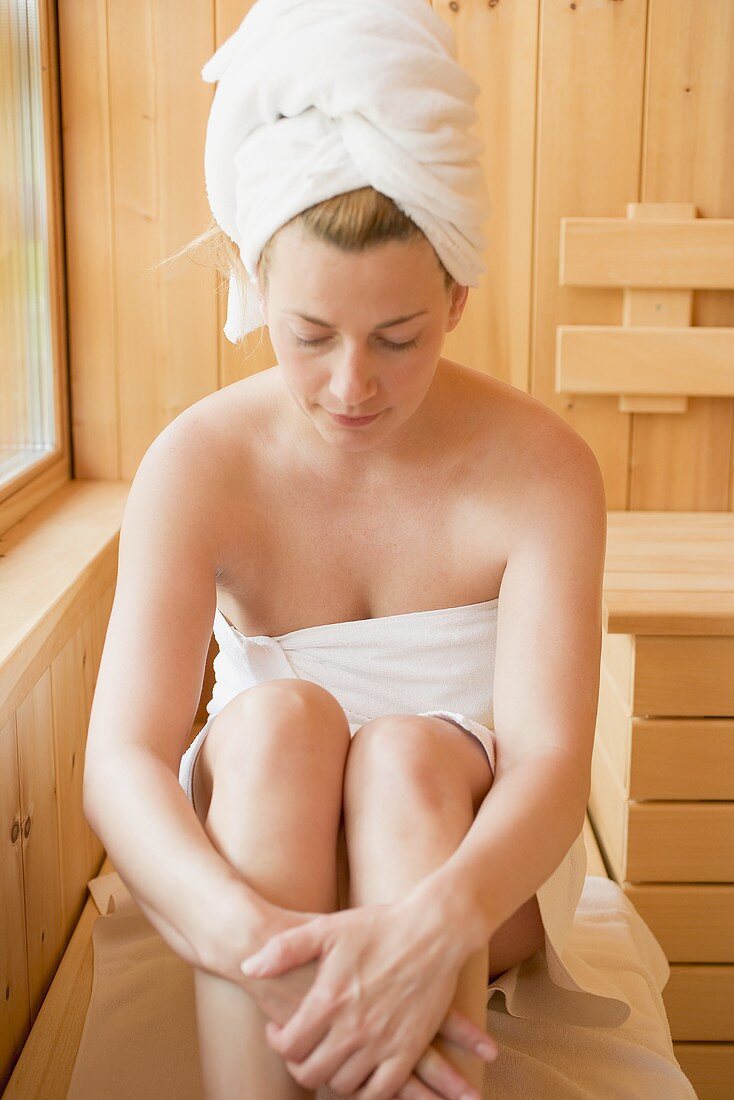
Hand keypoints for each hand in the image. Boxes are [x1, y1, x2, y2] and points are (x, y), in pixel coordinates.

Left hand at [239, 897, 497, 1099]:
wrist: (433, 929)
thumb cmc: (377, 926)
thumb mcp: (325, 928)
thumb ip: (283, 949)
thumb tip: (248, 967)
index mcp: (330, 1000)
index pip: (289, 1046)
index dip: (278, 1043)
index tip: (280, 1030)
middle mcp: (354, 1028)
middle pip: (312, 1072)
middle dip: (300, 1063)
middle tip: (302, 1048)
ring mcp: (384, 1042)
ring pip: (344, 1084)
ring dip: (331, 1074)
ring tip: (329, 1054)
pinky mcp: (410, 1049)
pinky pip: (382, 1090)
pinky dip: (366, 1090)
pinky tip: (359, 1072)